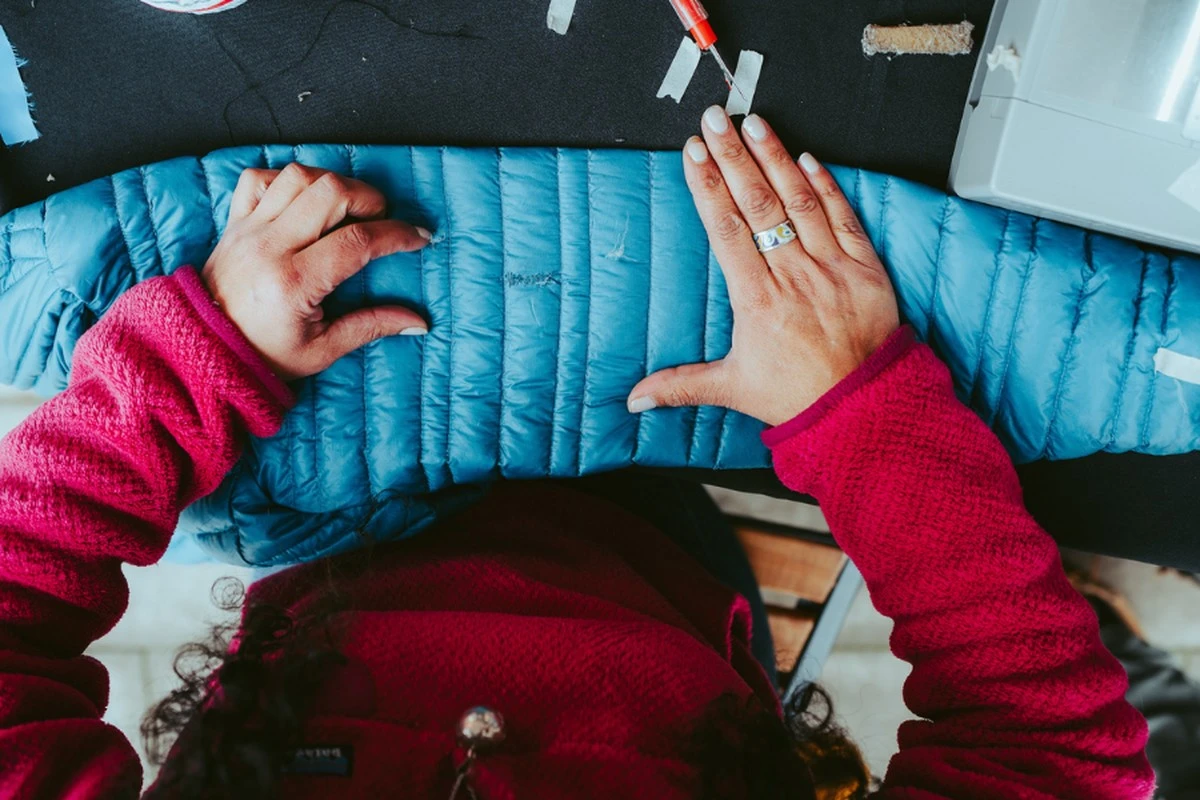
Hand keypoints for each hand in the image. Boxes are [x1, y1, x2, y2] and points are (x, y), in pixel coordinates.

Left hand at [201, 163, 431, 380]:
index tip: (418, 238)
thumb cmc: (263, 356)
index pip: (357, 241)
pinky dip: (287, 180)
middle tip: (382, 219)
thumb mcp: (322, 350)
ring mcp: (247, 230)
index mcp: (293, 283)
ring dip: (332, 184)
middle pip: (329, 192)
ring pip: (297, 176)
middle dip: (368, 198)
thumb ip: (372, 327)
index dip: (396, 234)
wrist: (202, 352)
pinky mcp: (233, 222)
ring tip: (348, 208)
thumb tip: (419, 322)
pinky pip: (258, 178)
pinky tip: (304, 202)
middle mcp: (268, 247)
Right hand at [627, 107, 899, 425]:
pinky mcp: (865, 269)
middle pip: (759, 205)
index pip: (727, 230)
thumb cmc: (799, 397)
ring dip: (776, 159)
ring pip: (800, 202)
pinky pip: (844, 218)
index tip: (694, 153)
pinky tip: (807, 159)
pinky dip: (826, 186)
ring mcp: (832, 268)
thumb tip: (634, 400)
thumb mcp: (733, 389)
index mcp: (758, 302)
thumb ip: (680, 386)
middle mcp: (794, 277)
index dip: (708, 187)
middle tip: (716, 120)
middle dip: (734, 158)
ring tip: (755, 124)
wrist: (862, 409)